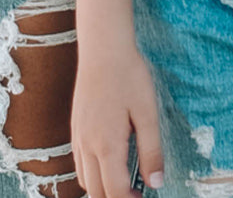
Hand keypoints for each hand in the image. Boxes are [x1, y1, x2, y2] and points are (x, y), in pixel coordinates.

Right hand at [72, 47, 163, 197]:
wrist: (103, 48)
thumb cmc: (128, 76)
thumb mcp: (148, 112)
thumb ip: (151, 151)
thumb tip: (156, 183)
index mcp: (107, 145)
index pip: (115, 191)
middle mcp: (87, 145)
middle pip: (96, 192)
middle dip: (115, 197)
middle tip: (136, 192)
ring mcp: (79, 136)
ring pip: (85, 180)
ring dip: (102, 187)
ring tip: (124, 179)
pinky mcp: (76, 127)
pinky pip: (79, 162)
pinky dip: (92, 173)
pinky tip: (109, 161)